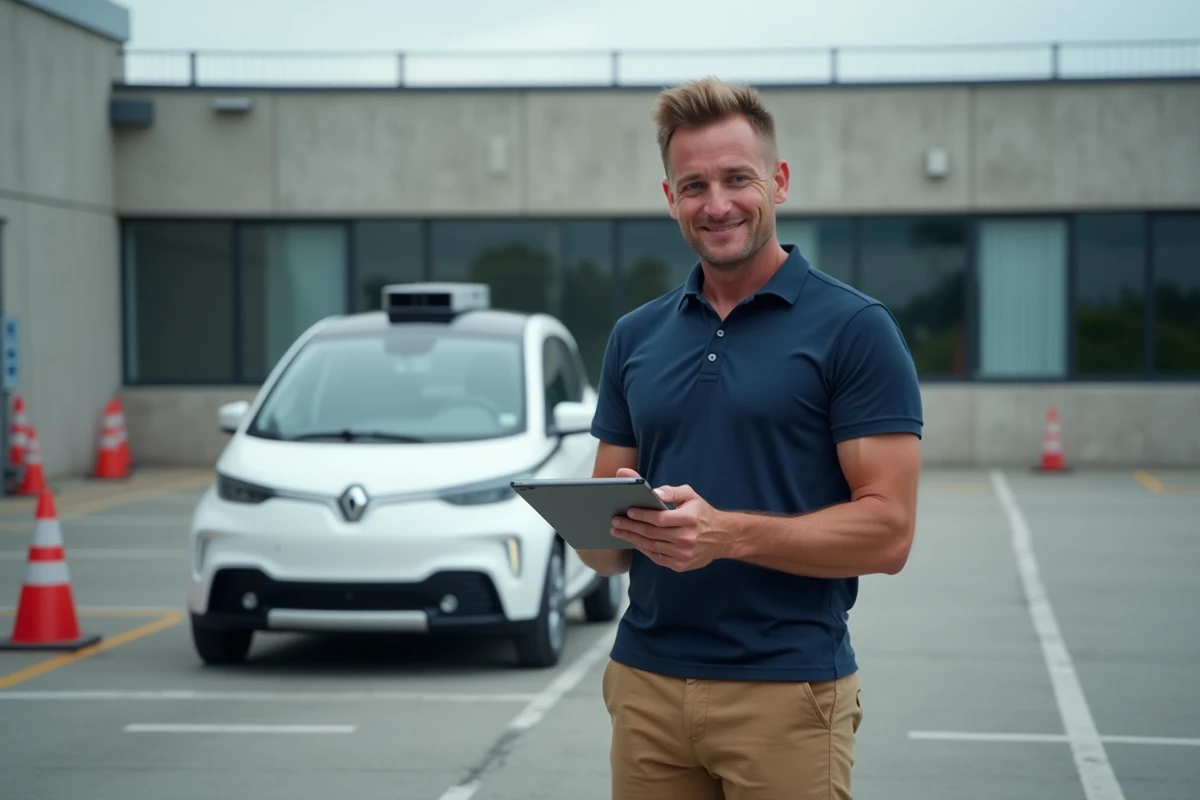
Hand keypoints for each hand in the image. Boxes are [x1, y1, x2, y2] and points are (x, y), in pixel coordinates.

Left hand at [610, 468, 727, 571]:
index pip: (659, 518)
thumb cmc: (702, 513)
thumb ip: (671, 491)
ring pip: (651, 546)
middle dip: (630, 527)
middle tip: (615, 521)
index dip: (641, 515)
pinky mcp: (681, 565)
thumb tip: (653, 493)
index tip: (628, 511)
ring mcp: (683, 554)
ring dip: (632, 539)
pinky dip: (644, 549)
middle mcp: (686, 538)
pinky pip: (657, 557)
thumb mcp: (690, 495)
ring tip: (618, 531)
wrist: (722, 537)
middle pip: (651, 533)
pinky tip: (634, 542)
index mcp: (689, 519)